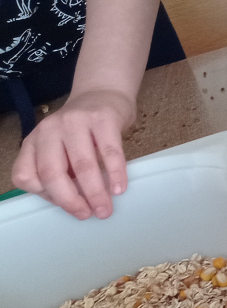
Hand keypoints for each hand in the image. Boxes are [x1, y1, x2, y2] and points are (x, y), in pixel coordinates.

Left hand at [11, 87, 135, 219]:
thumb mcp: (59, 147)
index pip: (26, 176)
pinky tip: (119, 188)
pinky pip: (109, 152)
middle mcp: (49, 130)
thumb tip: (75, 202)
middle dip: (70, 200)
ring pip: (82, 165)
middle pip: (52, 172)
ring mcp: (75, 122)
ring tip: (105, 209)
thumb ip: (59, 169)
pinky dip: (115, 174)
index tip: (68, 204)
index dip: (45, 195)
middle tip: (87, 214)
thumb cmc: (82, 128)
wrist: (104, 92)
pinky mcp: (102, 118)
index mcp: (34, 141)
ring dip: (95, 192)